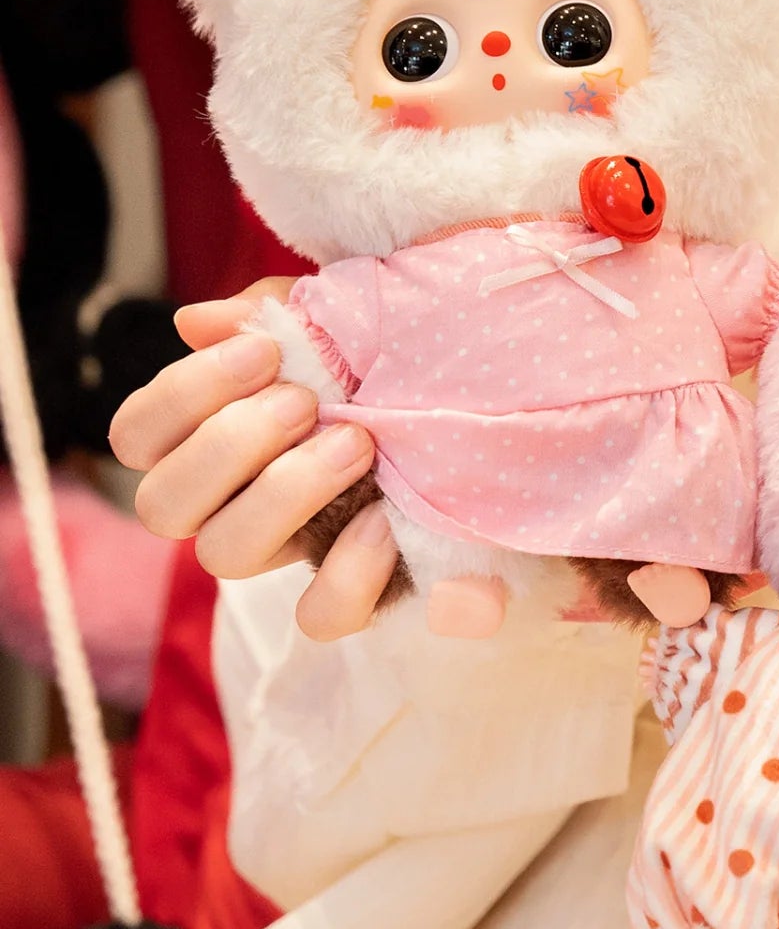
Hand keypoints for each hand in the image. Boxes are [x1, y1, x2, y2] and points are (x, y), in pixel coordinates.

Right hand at [110, 279, 397, 640]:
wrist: (491, 426)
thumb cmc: (394, 368)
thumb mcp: (341, 324)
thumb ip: (272, 315)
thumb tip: (197, 322)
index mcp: (216, 441)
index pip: (136, 436)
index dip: (181, 395)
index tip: (263, 352)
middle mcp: (234, 505)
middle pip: (162, 505)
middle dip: (228, 442)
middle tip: (304, 400)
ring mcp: (290, 553)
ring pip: (226, 554)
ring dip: (282, 492)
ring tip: (356, 443)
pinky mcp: (354, 595)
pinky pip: (321, 613)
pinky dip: (350, 569)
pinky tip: (386, 519)